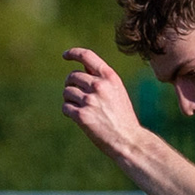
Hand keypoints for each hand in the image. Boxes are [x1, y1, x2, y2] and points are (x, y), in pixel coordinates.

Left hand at [62, 48, 147, 162]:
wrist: (128, 140)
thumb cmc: (123, 117)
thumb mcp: (117, 92)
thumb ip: (101, 80)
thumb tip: (81, 68)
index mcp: (110, 77)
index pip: (87, 56)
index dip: (73, 53)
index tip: (65, 56)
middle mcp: (99, 86)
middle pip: (72, 76)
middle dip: (71, 85)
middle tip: (77, 95)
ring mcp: (90, 100)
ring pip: (67, 92)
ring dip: (70, 100)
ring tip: (83, 109)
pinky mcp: (82, 115)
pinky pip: (65, 107)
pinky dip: (69, 112)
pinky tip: (79, 118)